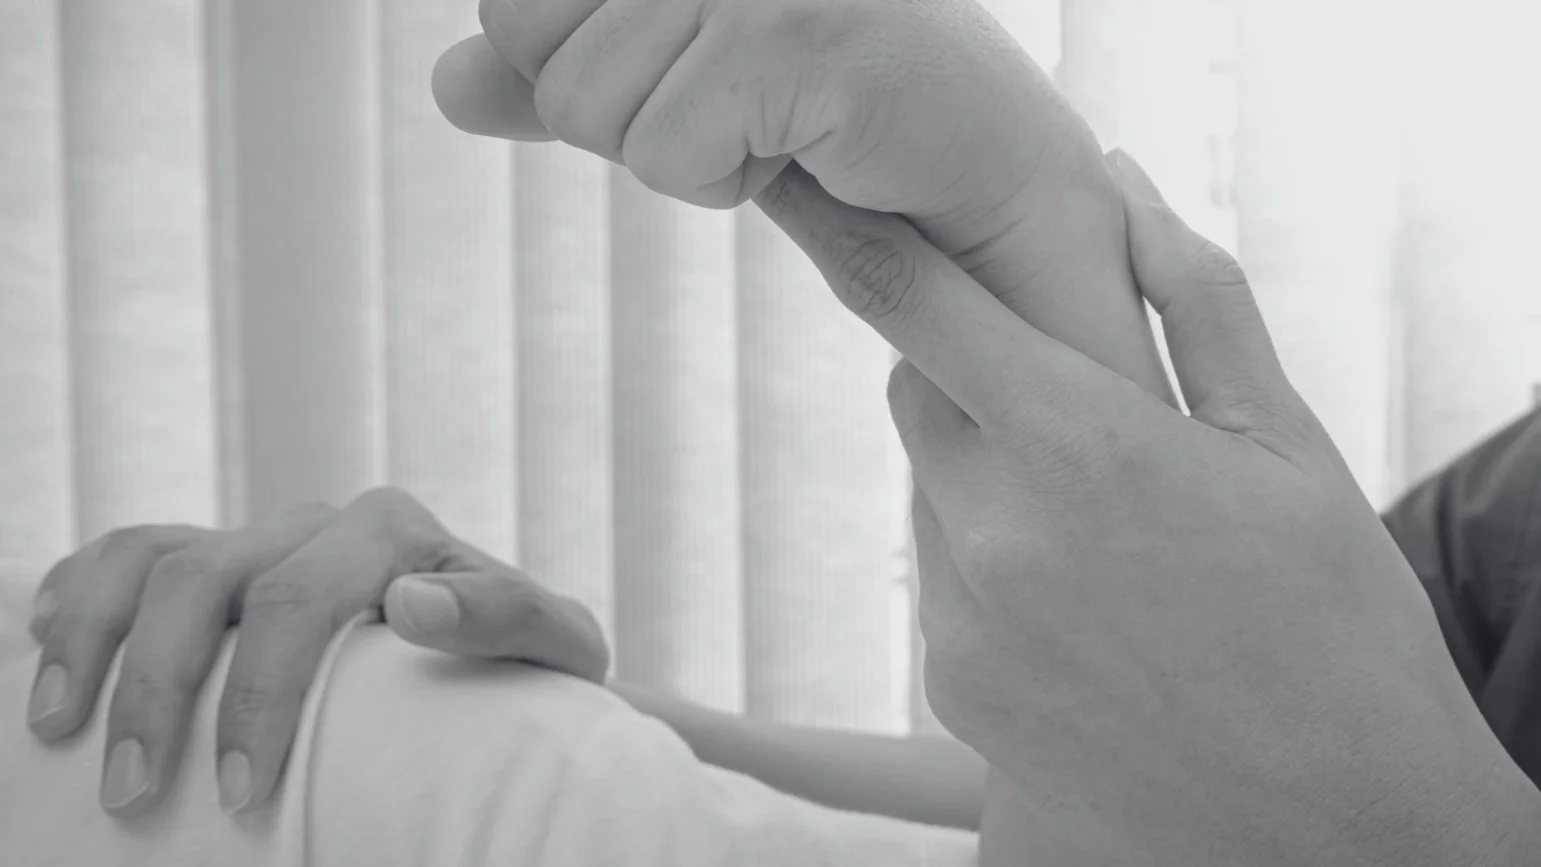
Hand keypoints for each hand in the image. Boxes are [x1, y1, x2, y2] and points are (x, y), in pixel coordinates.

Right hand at [25, 487, 607, 817]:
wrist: (502, 654)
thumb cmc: (526, 665)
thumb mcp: (555, 646)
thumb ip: (509, 615)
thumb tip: (413, 602)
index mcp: (395, 532)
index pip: (300, 597)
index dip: (257, 692)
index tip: (242, 791)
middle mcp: (318, 523)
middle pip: (209, 580)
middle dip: (161, 689)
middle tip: (135, 795)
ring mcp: (260, 538)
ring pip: (152, 559)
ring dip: (93, 641)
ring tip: (58, 732)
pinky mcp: (219, 562)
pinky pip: (128, 551)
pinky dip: (77, 589)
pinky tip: (39, 638)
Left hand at [430, 0, 1174, 402]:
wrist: (974, 159)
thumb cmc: (831, 110)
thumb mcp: (673, 86)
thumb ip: (560, 75)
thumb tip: (444, 86)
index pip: (515, 6)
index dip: (583, 71)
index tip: (695, 69)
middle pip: (534, 51)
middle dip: (622, 114)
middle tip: (736, 103)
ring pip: (590, 110)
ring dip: (680, 152)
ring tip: (776, 120)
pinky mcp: (790, 30)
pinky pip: (664, 154)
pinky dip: (727, 181)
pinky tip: (809, 144)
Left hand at [755, 155, 1535, 863]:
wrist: (1332, 814)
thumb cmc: (1332, 610)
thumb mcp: (1284, 438)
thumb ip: (1192, 300)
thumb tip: (1120, 187)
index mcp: (1079, 443)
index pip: (915, 303)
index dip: (851, 235)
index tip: (808, 197)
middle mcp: (994, 529)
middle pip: (917, 391)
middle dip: (969, 369)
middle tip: (1069, 399)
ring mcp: (963, 617)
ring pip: (931, 484)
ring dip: (986, 470)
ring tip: (1106, 524)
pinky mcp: (952, 681)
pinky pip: (940, 573)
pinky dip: (986, 554)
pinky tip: (1084, 596)